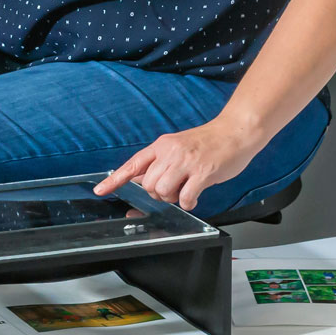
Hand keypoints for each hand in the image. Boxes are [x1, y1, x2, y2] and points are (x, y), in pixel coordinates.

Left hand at [94, 117, 263, 212]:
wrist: (236, 131)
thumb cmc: (208, 142)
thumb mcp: (177, 146)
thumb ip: (160, 162)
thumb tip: (140, 178)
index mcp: (162, 145)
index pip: (133, 164)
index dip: (114, 179)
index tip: (100, 190)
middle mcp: (171, 152)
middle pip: (147, 184)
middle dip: (157, 193)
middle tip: (174, 188)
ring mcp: (186, 162)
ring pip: (162, 191)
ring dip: (173, 198)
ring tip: (185, 190)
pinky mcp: (203, 172)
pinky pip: (186, 198)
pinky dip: (189, 203)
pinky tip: (195, 196)